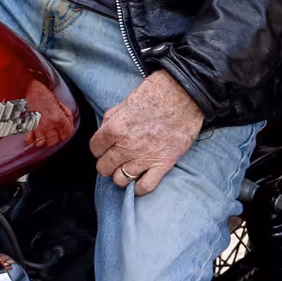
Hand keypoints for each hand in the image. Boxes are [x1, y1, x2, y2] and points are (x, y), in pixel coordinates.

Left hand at [90, 69, 204, 196]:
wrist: (186, 94)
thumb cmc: (157, 92)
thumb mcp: (127, 100)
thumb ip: (112, 118)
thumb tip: (104, 131)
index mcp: (115, 128)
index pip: (95, 148)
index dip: (98, 147)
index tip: (104, 147)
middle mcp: (126, 146)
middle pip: (104, 167)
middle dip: (106, 163)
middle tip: (114, 158)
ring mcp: (145, 158)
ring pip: (120, 180)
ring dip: (120, 175)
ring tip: (126, 168)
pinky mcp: (163, 164)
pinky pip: (145, 186)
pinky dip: (139, 188)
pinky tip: (139, 181)